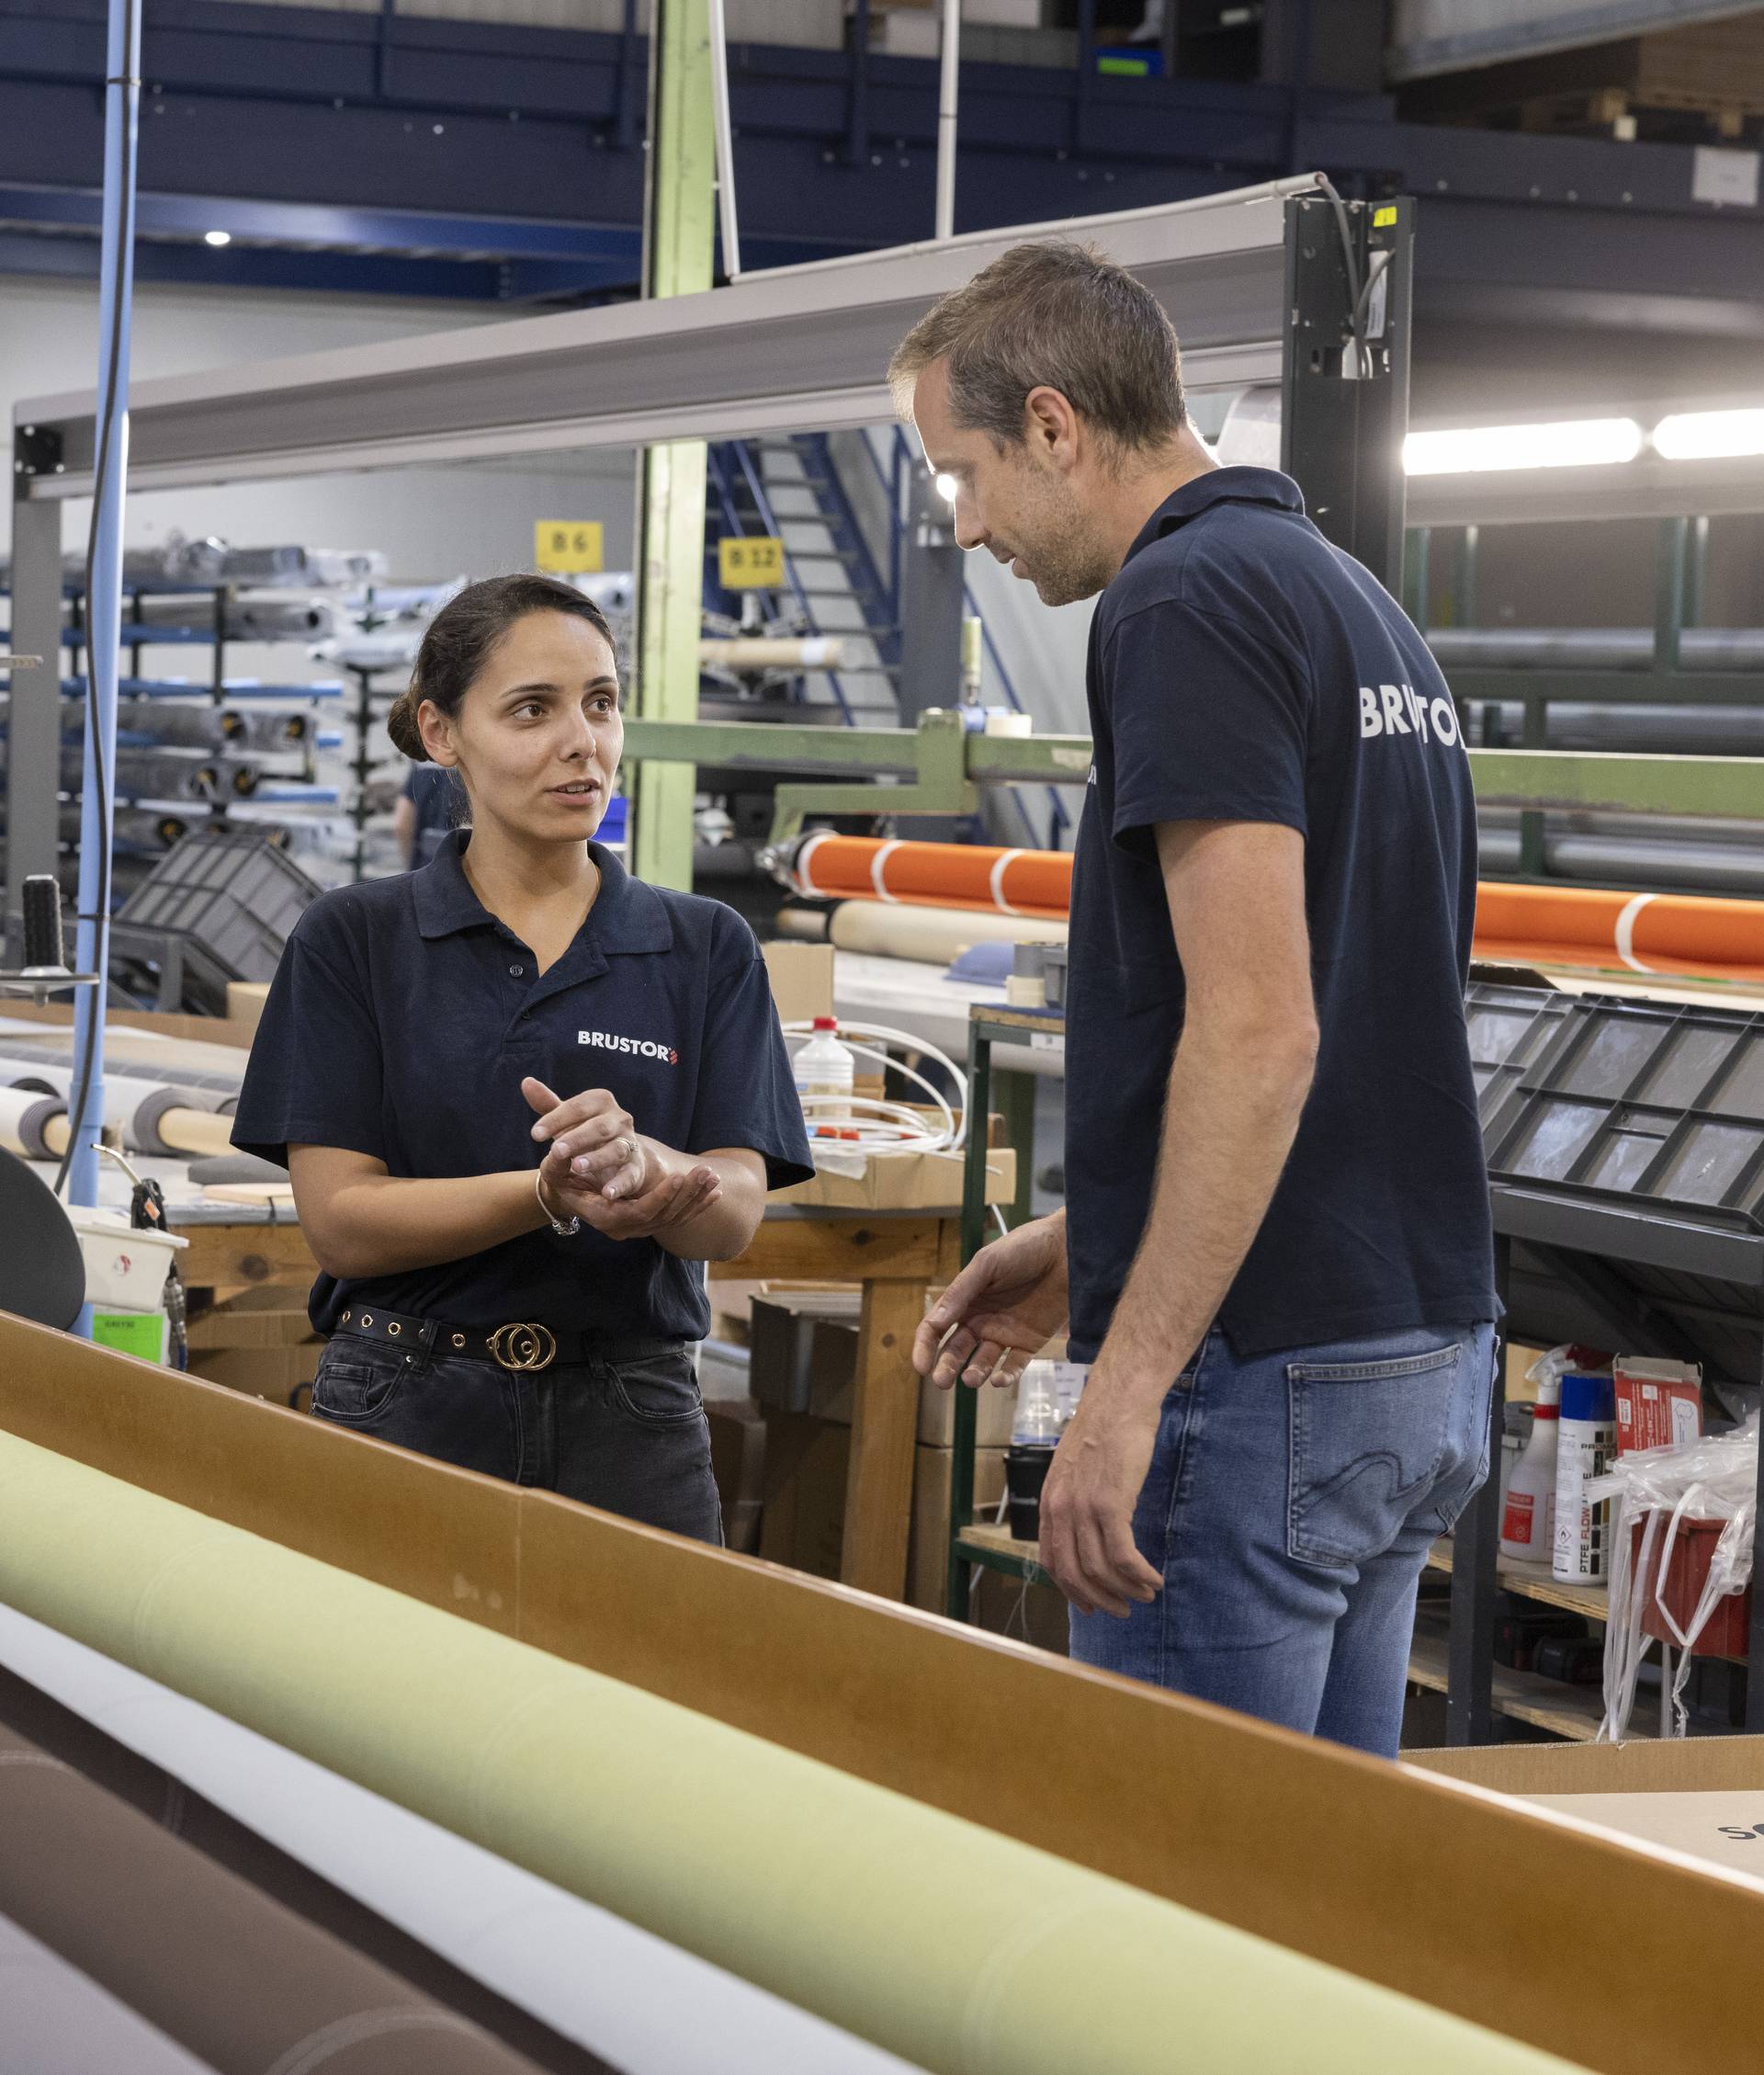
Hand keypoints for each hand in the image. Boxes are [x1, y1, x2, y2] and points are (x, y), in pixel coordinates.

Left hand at [524, 1077, 650, 1201]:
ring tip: (577, 1166)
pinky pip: (630, 1175)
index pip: (578, 1107)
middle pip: (599, 1127)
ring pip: (616, 1149)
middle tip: (556, 1150)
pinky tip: (606, 1193)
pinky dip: (619, 1184)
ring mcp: (630, 1143)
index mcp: (601, 1101)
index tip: (535, 1134)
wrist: (618, 1156)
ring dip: (597, 1158)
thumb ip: (548, 1103)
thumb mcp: (567, 1119)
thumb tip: (526, 1082)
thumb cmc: (586, 1132)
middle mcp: (619, 1119)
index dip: (556, 1119)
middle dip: (577, 1138)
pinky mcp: (636, 1168)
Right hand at [540, 1158, 721, 1242]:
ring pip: (673, 1219)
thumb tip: (555, 1151)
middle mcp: (623, 1227)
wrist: (565, 1192)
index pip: (640, 1211)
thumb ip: (556, 1158)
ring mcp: (637, 1228)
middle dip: (686, 1194)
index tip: (677, 1175)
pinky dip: (697, 1206)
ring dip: (696, 1199)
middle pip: (662, 1216)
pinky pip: (677, 1219)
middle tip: (706, 1172)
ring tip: (714, 1177)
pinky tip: (716, 1192)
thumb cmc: (560, 1175)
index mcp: (604, 1215)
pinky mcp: (648, 1222)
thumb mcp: (553, 1165)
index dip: (660, 1196)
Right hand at [912, 1212, 1068, 1391]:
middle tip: (942, 1381)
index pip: (936, 1328)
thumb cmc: (1025, 1248)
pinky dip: (1006, 1376)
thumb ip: (961, 1292)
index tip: (921, 1366)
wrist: (1068, 1249)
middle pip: (956, 1350)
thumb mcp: (987, 1264)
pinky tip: (999, 1379)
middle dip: (946, 1367)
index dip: (925, 1347)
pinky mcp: (1030, 1342)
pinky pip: (1014, 1365)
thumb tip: (935, 1322)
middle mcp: (981, 1319)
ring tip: (971, 1378)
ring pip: (982, 1362)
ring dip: (974, 1373)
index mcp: (965, 1300)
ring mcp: (1005, 1332)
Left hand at [1038, 1383, 1164, 1617]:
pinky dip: (1140, 1574)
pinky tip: (1154, 1578)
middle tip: (1122, 1610)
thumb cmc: (1103, 1431)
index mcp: (1049, 1503)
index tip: (1091, 1605)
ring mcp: (1083, 1508)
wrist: (1118, 1402)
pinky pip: (1123, 1555)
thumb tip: (1086, 1533)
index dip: (1072, 1591)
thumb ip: (1073, 1501)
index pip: (1052, 1562)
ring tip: (1146, 1594)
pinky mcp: (1110, 1504)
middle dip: (1100, 1600)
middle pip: (1074, 1574)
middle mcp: (1060, 1510)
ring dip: (1126, 1589)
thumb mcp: (1074, 1469)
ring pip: (1100, 1570)